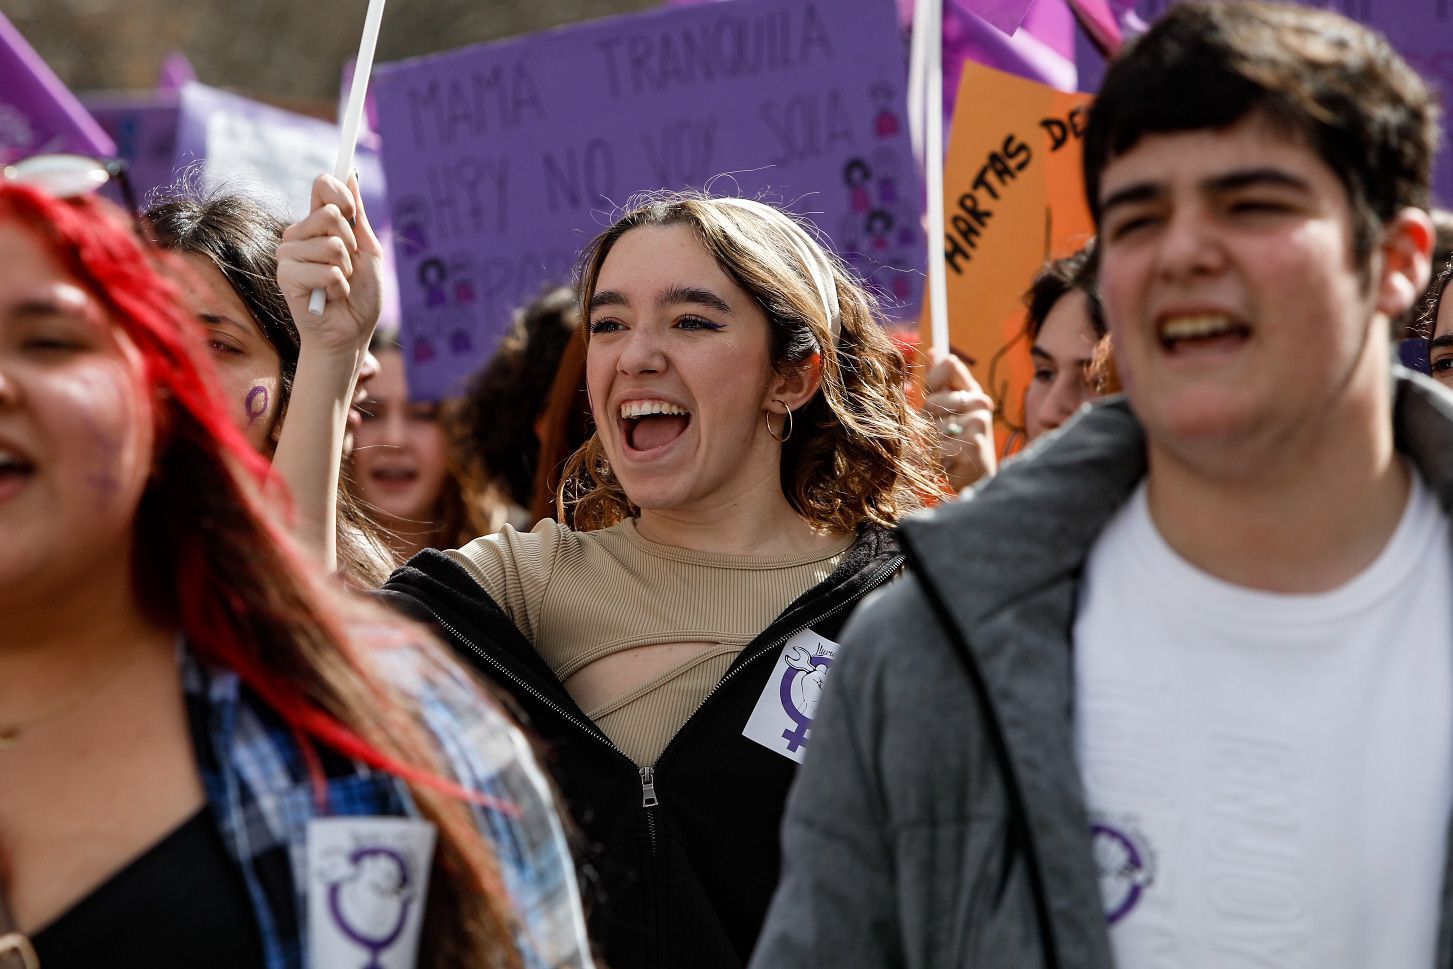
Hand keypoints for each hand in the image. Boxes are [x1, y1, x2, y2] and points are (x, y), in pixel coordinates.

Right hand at [276, 173, 382, 359]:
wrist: (351, 334)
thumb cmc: (360, 296)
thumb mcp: (368, 252)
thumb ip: (358, 218)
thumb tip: (351, 174)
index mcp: (319, 224)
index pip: (322, 187)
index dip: (339, 191)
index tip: (352, 210)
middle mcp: (299, 235)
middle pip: (330, 214)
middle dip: (351, 244)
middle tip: (348, 266)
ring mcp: (289, 255)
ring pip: (331, 244)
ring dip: (345, 270)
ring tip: (339, 285)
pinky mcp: (286, 277)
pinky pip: (326, 270)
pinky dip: (338, 287)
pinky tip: (330, 297)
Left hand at [924, 351, 995, 491]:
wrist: (976, 477)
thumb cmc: (958, 440)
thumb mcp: (951, 409)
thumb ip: (940, 382)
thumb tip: (934, 350)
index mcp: (973, 391)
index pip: (949, 366)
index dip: (932, 381)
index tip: (930, 395)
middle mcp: (980, 402)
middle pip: (931, 401)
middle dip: (928, 422)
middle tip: (941, 435)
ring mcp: (978, 422)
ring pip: (932, 426)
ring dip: (931, 443)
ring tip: (946, 450)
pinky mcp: (973, 444)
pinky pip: (937, 446)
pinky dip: (936, 458)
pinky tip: (949, 462)